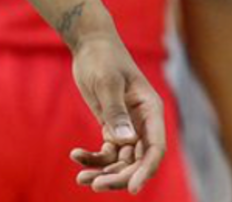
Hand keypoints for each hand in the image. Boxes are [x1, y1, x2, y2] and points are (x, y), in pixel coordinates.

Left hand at [69, 35, 166, 192]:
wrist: (89, 44)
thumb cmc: (102, 58)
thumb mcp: (107, 81)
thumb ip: (116, 111)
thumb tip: (127, 141)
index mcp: (151, 112)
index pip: (155, 149)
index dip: (145, 171)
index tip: (132, 189)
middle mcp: (143, 124)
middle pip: (137, 161)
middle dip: (119, 177)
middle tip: (95, 185)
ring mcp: (128, 128)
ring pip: (122, 161)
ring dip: (104, 172)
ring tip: (81, 178)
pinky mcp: (112, 128)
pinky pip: (107, 151)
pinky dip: (94, 158)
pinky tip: (76, 156)